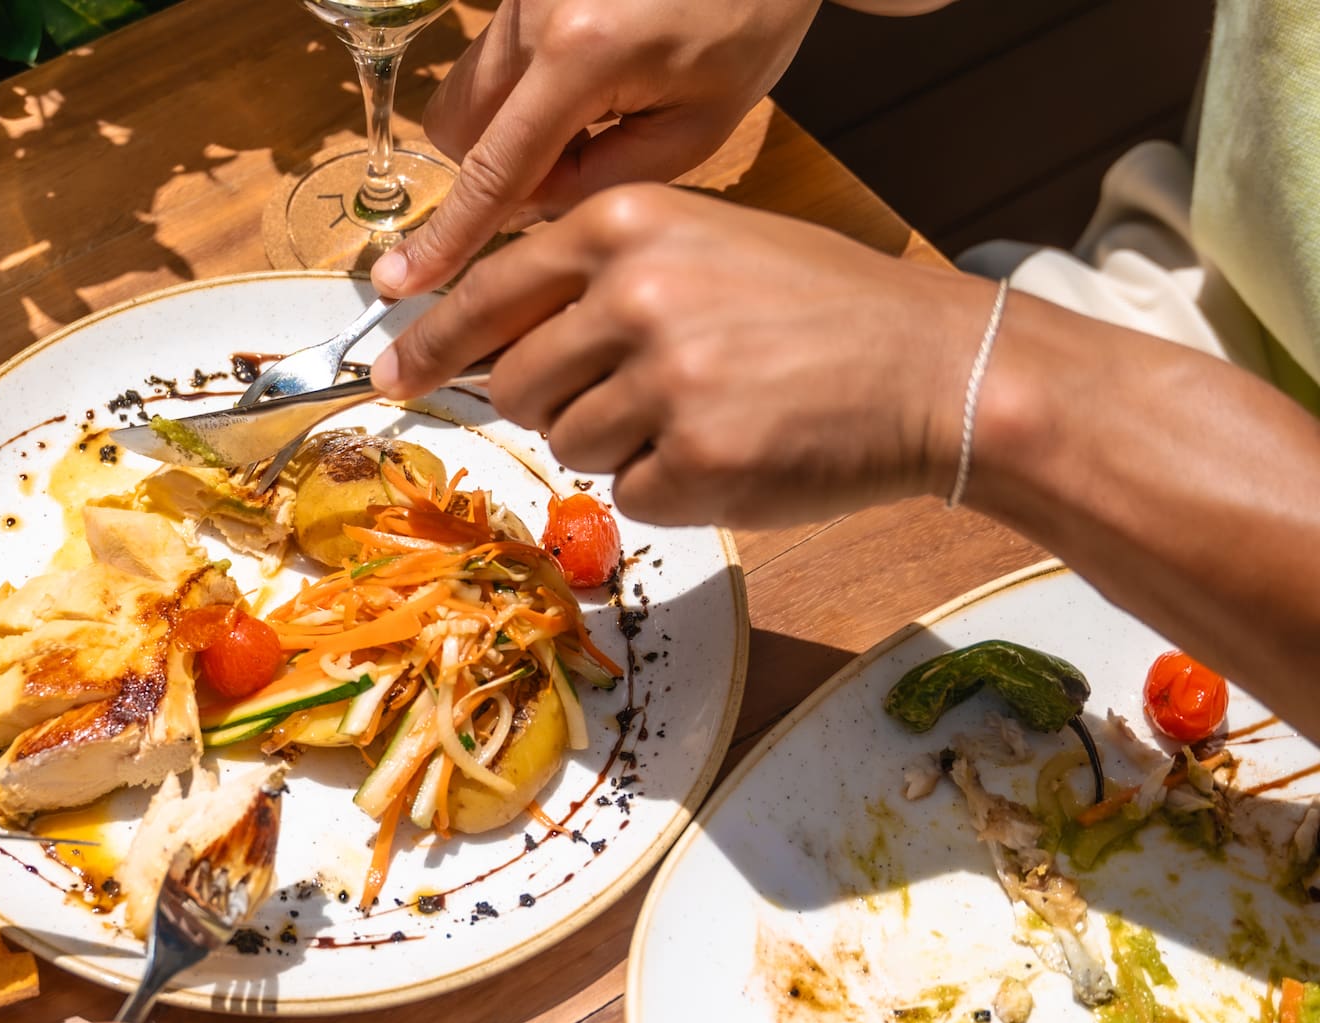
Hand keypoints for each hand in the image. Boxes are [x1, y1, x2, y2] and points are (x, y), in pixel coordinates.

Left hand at [370, 183, 992, 526]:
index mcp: (627, 224)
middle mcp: (633, 292)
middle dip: (551, 402)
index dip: (429, 344)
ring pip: (566, 443)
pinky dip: (666, 487)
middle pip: (517, 380)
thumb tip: (490, 339)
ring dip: (615, 444)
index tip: (392, 375)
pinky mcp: (695, 460)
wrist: (934, 367)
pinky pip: (626, 495)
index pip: (486, 290)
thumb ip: (597, 275)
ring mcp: (663, 379)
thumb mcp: (702, 245)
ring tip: (700, 411)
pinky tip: (730, 448)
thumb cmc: (818, 307)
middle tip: (626, 397)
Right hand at [372, 0, 820, 297]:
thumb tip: (526, 205)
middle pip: (459, 133)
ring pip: (469, 97)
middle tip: (582, 159)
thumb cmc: (746, 21)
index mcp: (582, 54)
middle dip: (499, 167)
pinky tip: (589, 75)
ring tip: (592, 110)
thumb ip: (602, 181)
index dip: (447, 237)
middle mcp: (531, 14)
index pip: (495, 173)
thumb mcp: (697, 126)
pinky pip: (492, 61)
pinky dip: (525, 89)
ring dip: (511, 127)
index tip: (400, 282)